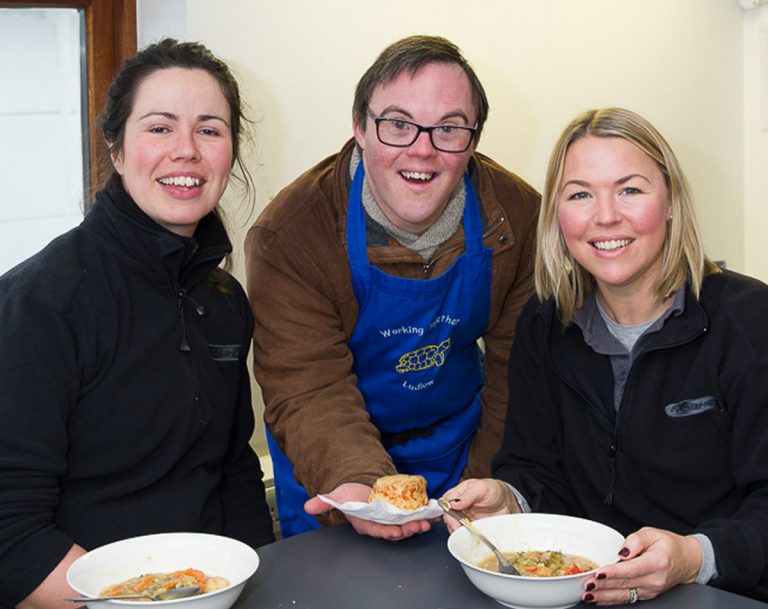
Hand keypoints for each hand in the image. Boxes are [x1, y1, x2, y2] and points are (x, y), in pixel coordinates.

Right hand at [304, 482, 431, 540]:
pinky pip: (414, 516)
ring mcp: (393, 519)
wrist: (362, 488)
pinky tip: (431, 513)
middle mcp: (381, 524)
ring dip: (418, 524)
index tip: (396, 531)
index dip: (387, 532)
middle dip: (407, 530)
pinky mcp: (402, 512)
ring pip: (406, 525)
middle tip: (418, 525)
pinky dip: (423, 515)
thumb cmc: (350, 495)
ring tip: (427, 521)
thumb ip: (324, 501)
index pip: (377, 530)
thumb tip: (308, 506)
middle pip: (395, 530)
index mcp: (366, 524)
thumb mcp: (337, 496)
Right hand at [441, 478, 519, 532]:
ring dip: (459, 533)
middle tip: (461, 528)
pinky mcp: (471, 528)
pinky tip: (471, 537)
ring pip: (454, 528)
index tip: (454, 518)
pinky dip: (466, 538)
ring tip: (467, 533)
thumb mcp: (481, 488)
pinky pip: (464, 535)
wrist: (507, 502)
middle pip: (448, 517)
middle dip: (453, 524)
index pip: (445, 503)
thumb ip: (467, 495)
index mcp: (457, 494)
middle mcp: (458, 507)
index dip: (447, 511)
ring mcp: (464, 518)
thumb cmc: (493, 490)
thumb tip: (454, 503)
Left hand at [580, 527, 701, 604]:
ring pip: (624, 594)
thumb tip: (623, 551)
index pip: (632, 569)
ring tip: (587, 594)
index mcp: (657, 562)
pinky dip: (610, 600)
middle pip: (624, 583)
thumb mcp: (652, 533)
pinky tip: (598, 599)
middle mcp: (654, 580)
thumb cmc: (668, 545)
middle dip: (603, 585)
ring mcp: (651, 590)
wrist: (686, 561)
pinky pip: (626, 599)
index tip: (598, 573)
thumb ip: (636, 540)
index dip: (614, 572)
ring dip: (604, 596)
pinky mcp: (646, 595)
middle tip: (586, 583)